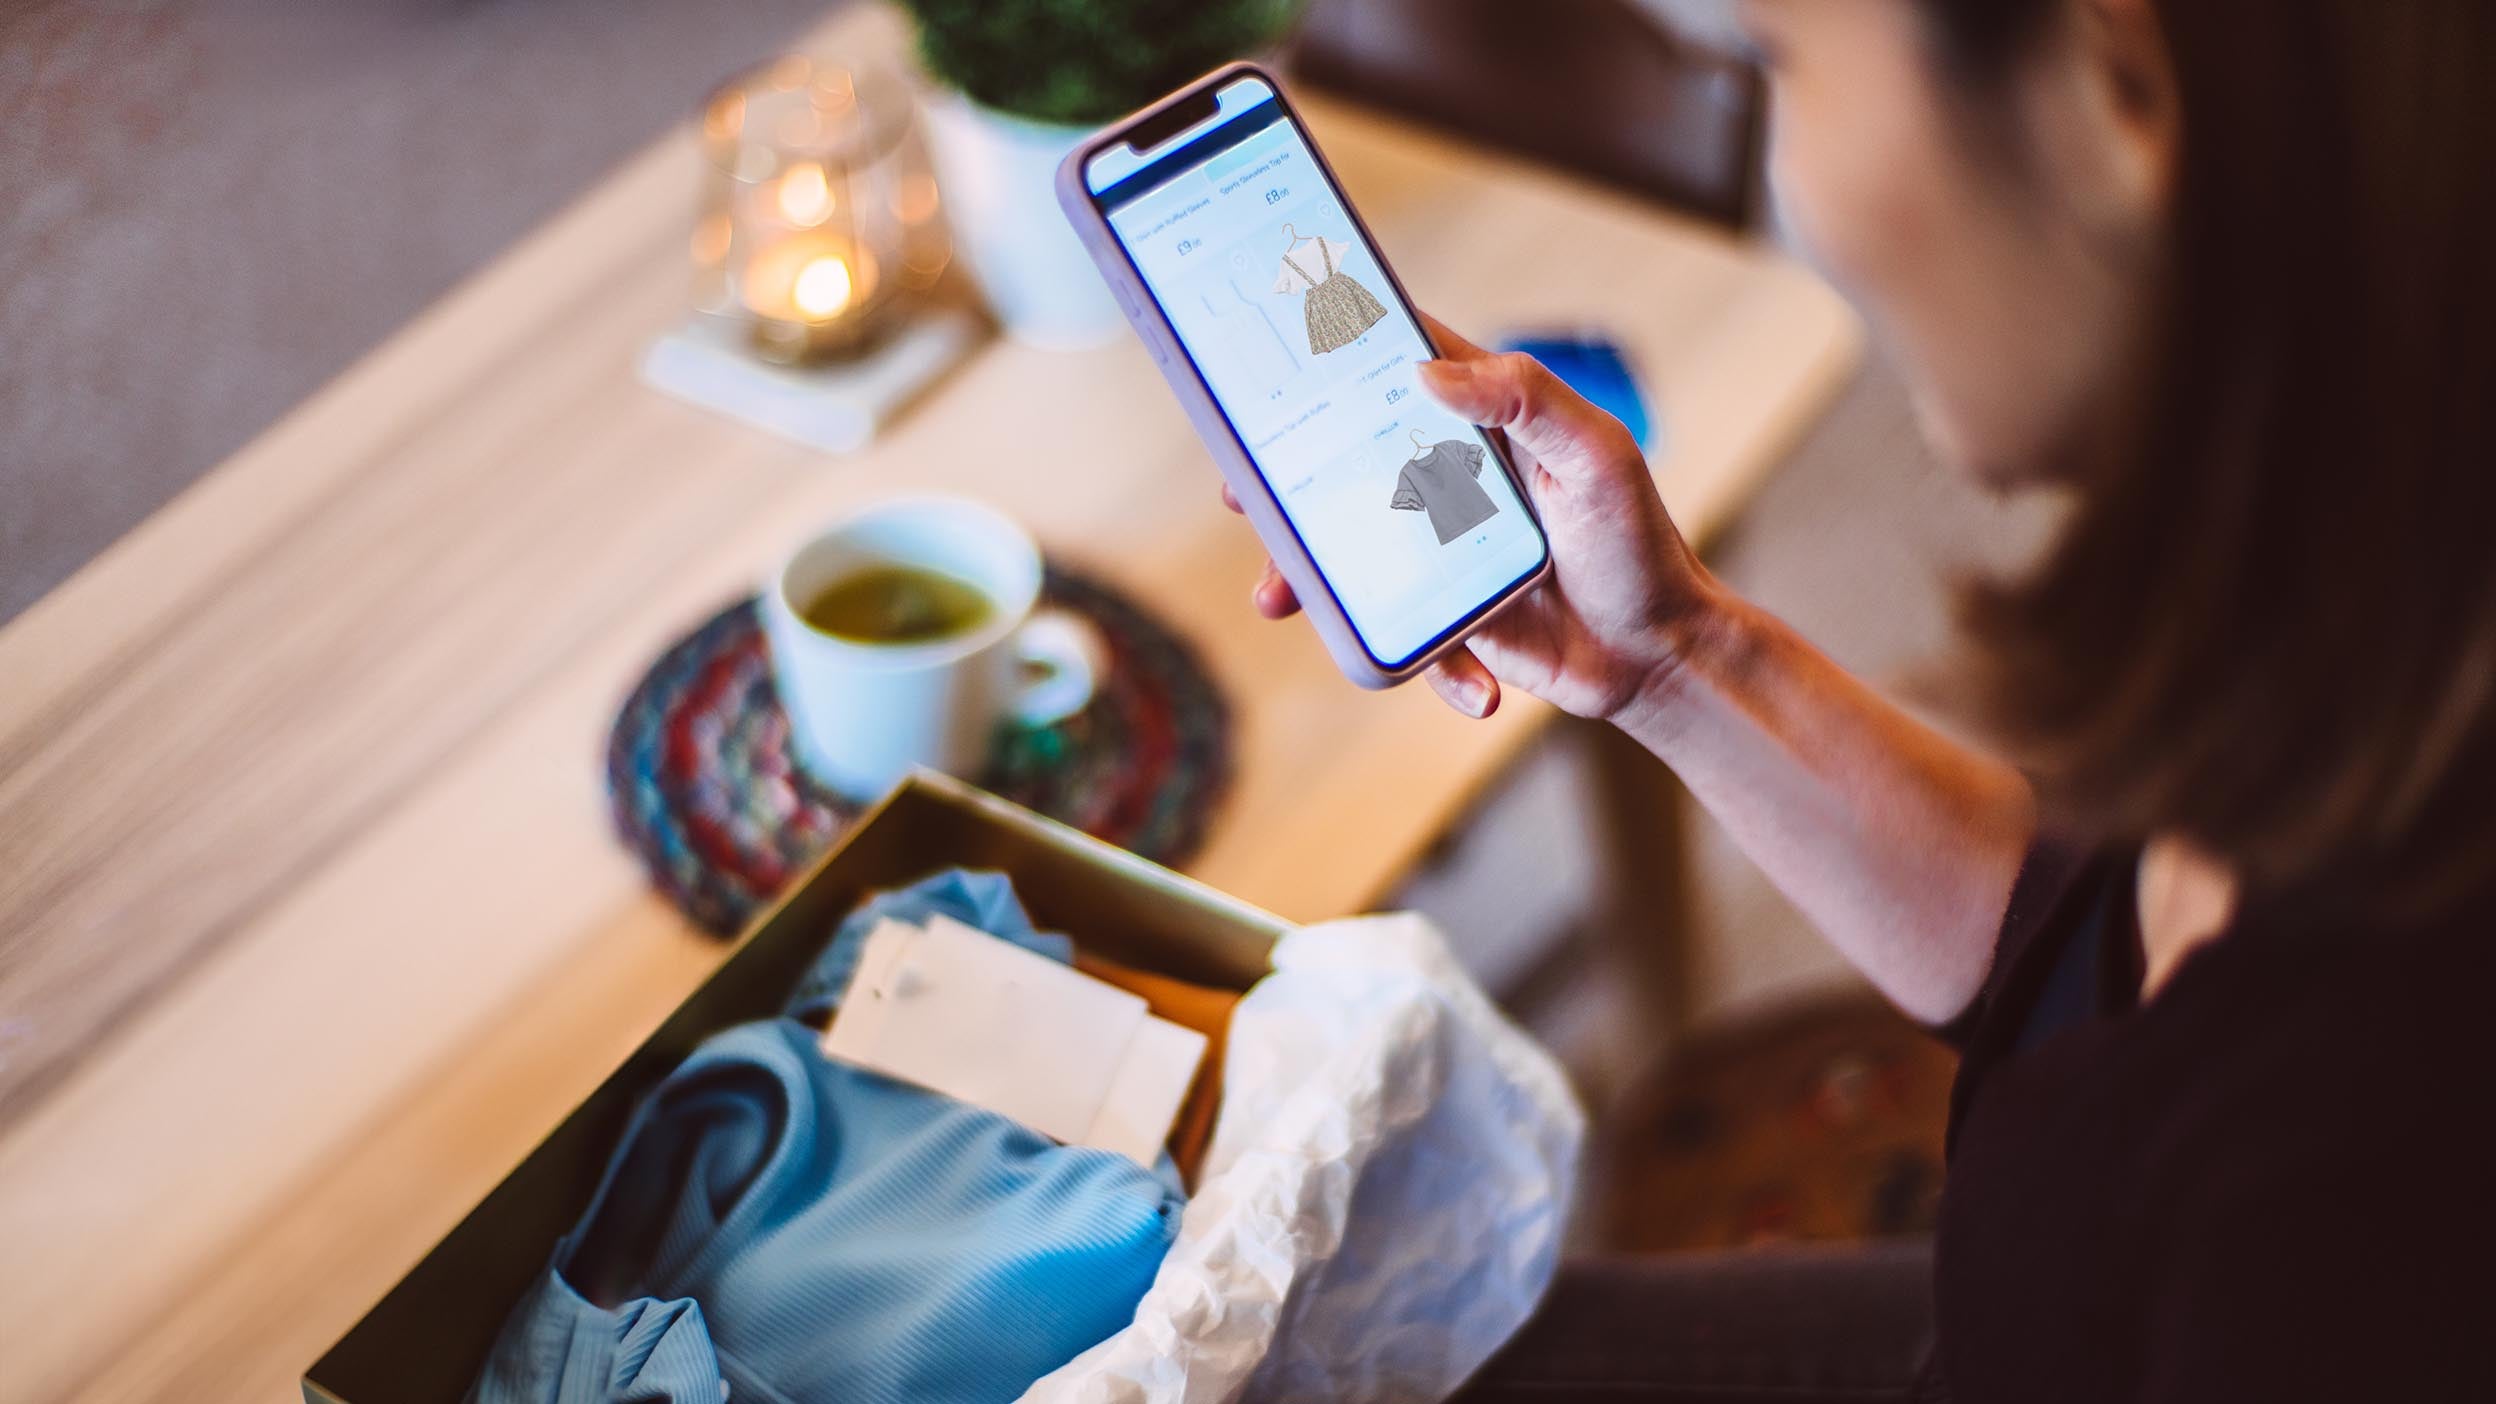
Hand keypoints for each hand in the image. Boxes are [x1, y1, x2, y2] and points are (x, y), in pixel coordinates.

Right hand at [1232, 314, 1722, 722]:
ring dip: (1305, 579)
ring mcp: (1436, 550)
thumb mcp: (1595, 454)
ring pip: (1345, 555)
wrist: (1656, 656)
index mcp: (1481, 424)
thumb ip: (1525, 398)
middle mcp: (1446, 480)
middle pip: (1343, 465)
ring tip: (1277, 600)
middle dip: (1283, 483)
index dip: (1333, 359)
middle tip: (1242, 494)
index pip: (1397, 369)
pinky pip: (1401, 638)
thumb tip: (1427, 374)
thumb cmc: (1635, 542)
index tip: (1272, 357)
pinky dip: (1432, 668)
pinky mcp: (1441, 617)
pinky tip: (1478, 688)